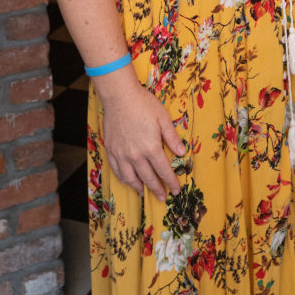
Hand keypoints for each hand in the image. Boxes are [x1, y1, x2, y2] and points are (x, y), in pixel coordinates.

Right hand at [97, 76, 186, 199]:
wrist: (119, 97)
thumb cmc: (143, 104)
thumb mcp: (163, 118)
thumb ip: (172, 137)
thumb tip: (182, 152)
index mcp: (151, 148)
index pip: (163, 170)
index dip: (171, 181)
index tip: (175, 190)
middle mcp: (136, 155)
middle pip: (148, 177)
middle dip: (157, 189)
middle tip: (162, 197)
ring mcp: (122, 155)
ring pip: (131, 178)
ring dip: (139, 188)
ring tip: (144, 193)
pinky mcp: (111, 151)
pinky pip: (117, 171)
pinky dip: (123, 179)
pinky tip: (127, 181)